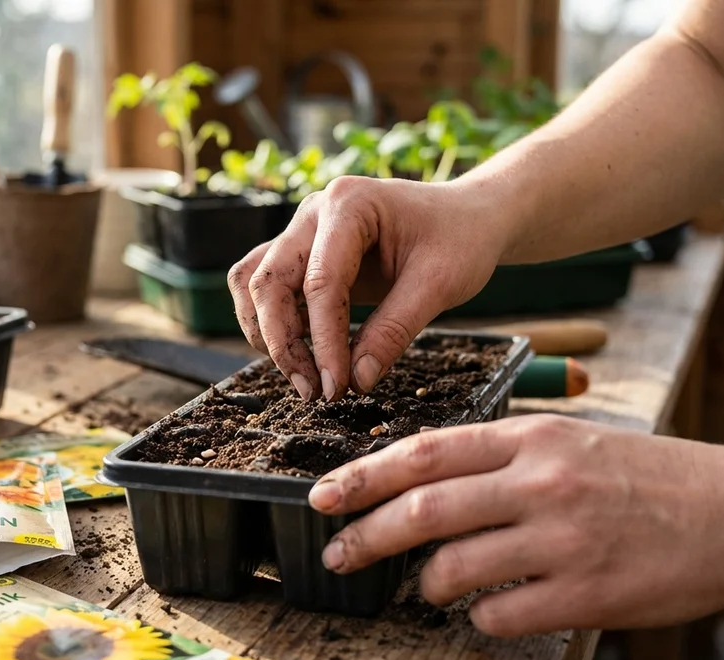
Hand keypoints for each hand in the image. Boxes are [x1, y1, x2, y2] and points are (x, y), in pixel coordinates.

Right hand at [227, 176, 505, 400]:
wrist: (467, 217)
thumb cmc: (460, 239)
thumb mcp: (440, 285)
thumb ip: (395, 330)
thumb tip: (358, 380)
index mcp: (350, 205)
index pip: (321, 282)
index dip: (324, 341)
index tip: (335, 386)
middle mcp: (315, 212)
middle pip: (270, 280)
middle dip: (284, 342)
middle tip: (313, 391)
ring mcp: (303, 230)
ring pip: (256, 283)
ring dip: (268, 333)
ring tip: (304, 377)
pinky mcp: (303, 253)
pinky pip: (265, 285)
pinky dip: (271, 322)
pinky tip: (300, 353)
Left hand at [307, 415, 723, 635]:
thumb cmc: (651, 476)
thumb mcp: (574, 442)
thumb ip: (504, 458)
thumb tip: (426, 483)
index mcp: (534, 437)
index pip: (426, 452)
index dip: (365, 475)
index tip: (324, 494)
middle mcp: (542, 482)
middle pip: (424, 508)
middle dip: (367, 533)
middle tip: (338, 553)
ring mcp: (563, 539)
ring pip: (453, 566)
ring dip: (426, 582)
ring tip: (426, 586)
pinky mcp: (587, 593)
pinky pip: (500, 613)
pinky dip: (479, 615)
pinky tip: (488, 609)